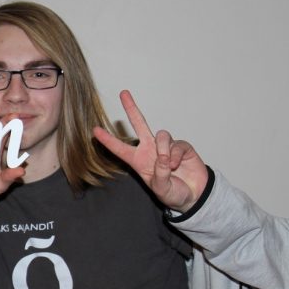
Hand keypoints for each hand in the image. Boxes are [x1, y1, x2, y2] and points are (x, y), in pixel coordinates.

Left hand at [92, 90, 207, 212]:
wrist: (194, 195)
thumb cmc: (173, 193)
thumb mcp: (162, 189)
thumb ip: (160, 175)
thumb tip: (163, 158)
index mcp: (139, 161)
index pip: (120, 148)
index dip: (107, 140)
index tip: (94, 130)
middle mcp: (150, 150)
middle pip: (139, 124)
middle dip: (131, 108)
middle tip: (123, 93)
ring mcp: (166, 146)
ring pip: (160, 135)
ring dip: (163, 150)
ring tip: (169, 165)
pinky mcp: (181, 146)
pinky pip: (176, 144)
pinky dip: (176, 155)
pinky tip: (178, 165)